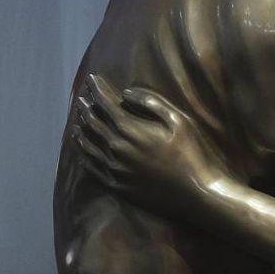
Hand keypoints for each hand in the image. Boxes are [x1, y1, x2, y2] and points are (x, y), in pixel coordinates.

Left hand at [71, 74, 220, 222]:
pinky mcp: (116, 185)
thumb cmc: (192, 154)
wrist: (196, 194)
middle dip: (87, 107)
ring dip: (81, 129)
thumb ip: (151, 102)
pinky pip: (92, 168)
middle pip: (93, 123)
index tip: (91, 78)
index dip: (97, 89)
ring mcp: (114, 169)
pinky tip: (81, 149)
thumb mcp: (178, 120)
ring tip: (77, 120)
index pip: (105, 103)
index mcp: (130, 129)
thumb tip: (127, 93)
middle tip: (82, 97)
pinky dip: (83, 155)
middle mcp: (115, 148)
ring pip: (88, 145)